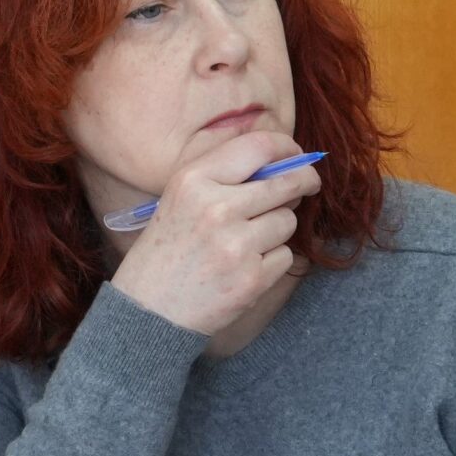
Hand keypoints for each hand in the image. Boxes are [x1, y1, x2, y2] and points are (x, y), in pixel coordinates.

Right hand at [107, 131, 321, 335]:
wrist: (149, 309)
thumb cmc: (167, 251)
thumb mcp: (179, 199)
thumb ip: (223, 176)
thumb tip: (282, 162)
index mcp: (193, 180)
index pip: (258, 146)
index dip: (287, 147)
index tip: (296, 155)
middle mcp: (215, 208)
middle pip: (287, 182)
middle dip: (304, 182)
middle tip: (307, 186)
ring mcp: (235, 244)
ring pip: (288, 221)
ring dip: (277, 229)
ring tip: (245, 242)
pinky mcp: (251, 277)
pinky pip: (285, 256)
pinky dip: (272, 261)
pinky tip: (243, 268)